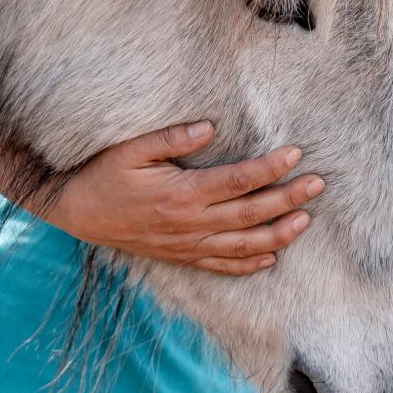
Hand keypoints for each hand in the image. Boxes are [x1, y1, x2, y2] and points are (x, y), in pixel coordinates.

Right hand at [0, 122, 321, 275]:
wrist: (74, 212)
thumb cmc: (102, 175)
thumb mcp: (130, 150)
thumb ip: (171, 139)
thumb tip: (210, 128)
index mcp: (182, 193)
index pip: (238, 181)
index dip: (270, 169)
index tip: (295, 154)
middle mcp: (190, 223)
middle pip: (251, 213)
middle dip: (288, 199)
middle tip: (318, 184)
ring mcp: (187, 244)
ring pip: (243, 245)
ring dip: (278, 234)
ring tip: (306, 220)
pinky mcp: (181, 256)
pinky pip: (221, 265)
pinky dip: (249, 264)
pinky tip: (271, 257)